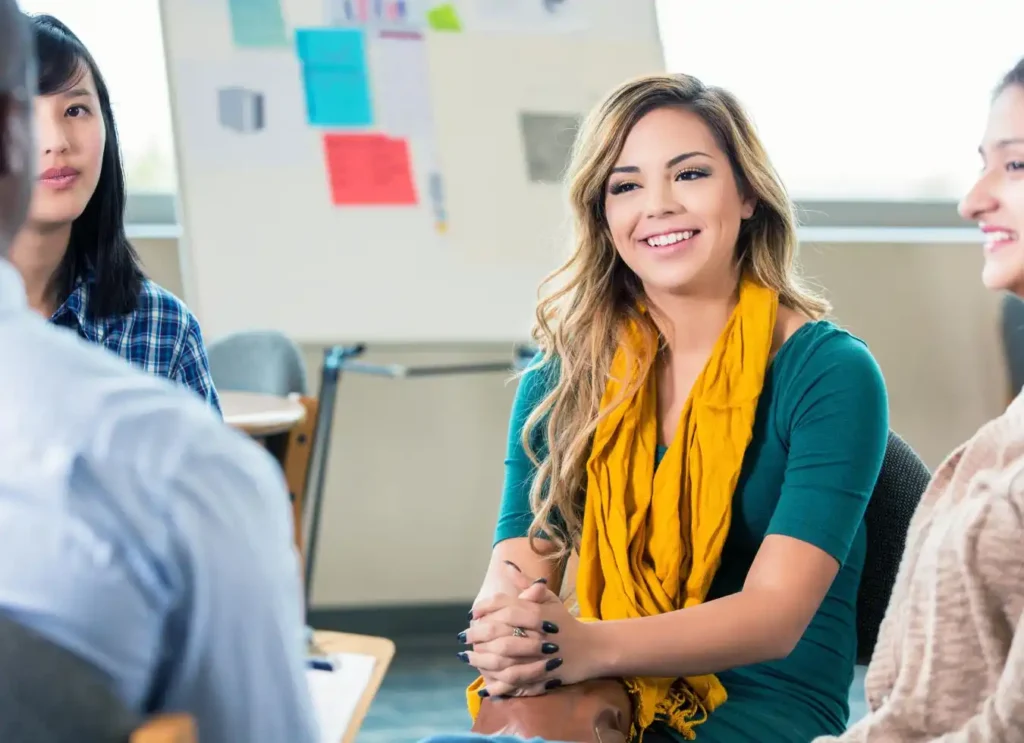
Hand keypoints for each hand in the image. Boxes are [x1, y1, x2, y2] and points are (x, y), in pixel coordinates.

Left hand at [462, 582, 599, 697]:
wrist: (591, 649)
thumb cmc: (565, 622)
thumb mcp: (549, 599)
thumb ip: (526, 584)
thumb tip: (506, 565)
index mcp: (536, 611)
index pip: (502, 605)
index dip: (483, 609)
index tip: (472, 615)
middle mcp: (536, 632)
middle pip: (497, 631)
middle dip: (476, 634)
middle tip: (463, 636)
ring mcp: (539, 656)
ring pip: (501, 657)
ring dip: (480, 658)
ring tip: (467, 656)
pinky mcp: (541, 676)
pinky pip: (513, 680)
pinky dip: (496, 682)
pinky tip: (483, 681)